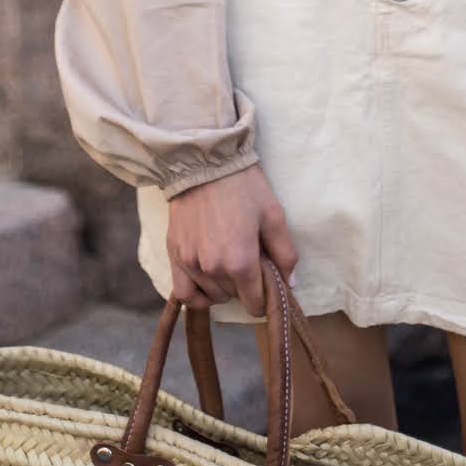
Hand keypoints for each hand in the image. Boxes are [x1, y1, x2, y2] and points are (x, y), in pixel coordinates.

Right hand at [166, 161, 299, 317]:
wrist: (204, 162)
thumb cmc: (243, 186)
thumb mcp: (273, 214)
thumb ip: (285, 253)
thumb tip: (290, 284)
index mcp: (241, 262)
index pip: (255, 303)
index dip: (265, 295)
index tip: (267, 279)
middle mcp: (213, 269)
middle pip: (235, 297)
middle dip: (245, 285)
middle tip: (249, 258)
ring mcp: (191, 264)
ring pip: (212, 295)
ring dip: (223, 286)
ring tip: (228, 261)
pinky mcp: (174, 255)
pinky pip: (184, 293)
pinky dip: (197, 294)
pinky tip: (206, 282)